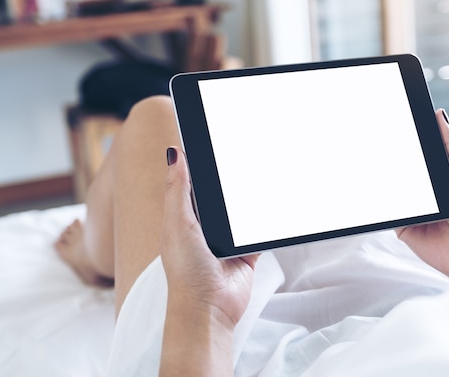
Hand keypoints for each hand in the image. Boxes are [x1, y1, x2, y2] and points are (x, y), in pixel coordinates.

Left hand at [159, 147, 258, 376]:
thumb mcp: (178, 222)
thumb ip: (178, 189)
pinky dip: (265, 224)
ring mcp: (227, 241)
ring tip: (264, 174)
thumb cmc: (187, 269)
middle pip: (221, 196)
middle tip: (245, 153)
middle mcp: (205, 228)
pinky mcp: (247, 253)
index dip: (202, 164)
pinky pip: (259, 233)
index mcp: (184, 217)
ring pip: (242, 213)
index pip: (193, 183)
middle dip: (231, 180)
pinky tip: (274, 206)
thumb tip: (174, 153)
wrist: (210, 307)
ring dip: (250, 201)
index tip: (213, 141)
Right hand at [396, 109, 448, 278]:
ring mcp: (414, 209)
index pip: (424, 153)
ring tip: (379, 164)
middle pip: (406, 169)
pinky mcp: (404, 227)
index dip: (414, 138)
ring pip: (395, 189)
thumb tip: (440, 117)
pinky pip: (390, 211)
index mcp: (443, 176)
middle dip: (396, 157)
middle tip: (385, 139)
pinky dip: (385, 203)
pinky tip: (383, 192)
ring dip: (388, 179)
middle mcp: (427, 192)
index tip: (402, 121)